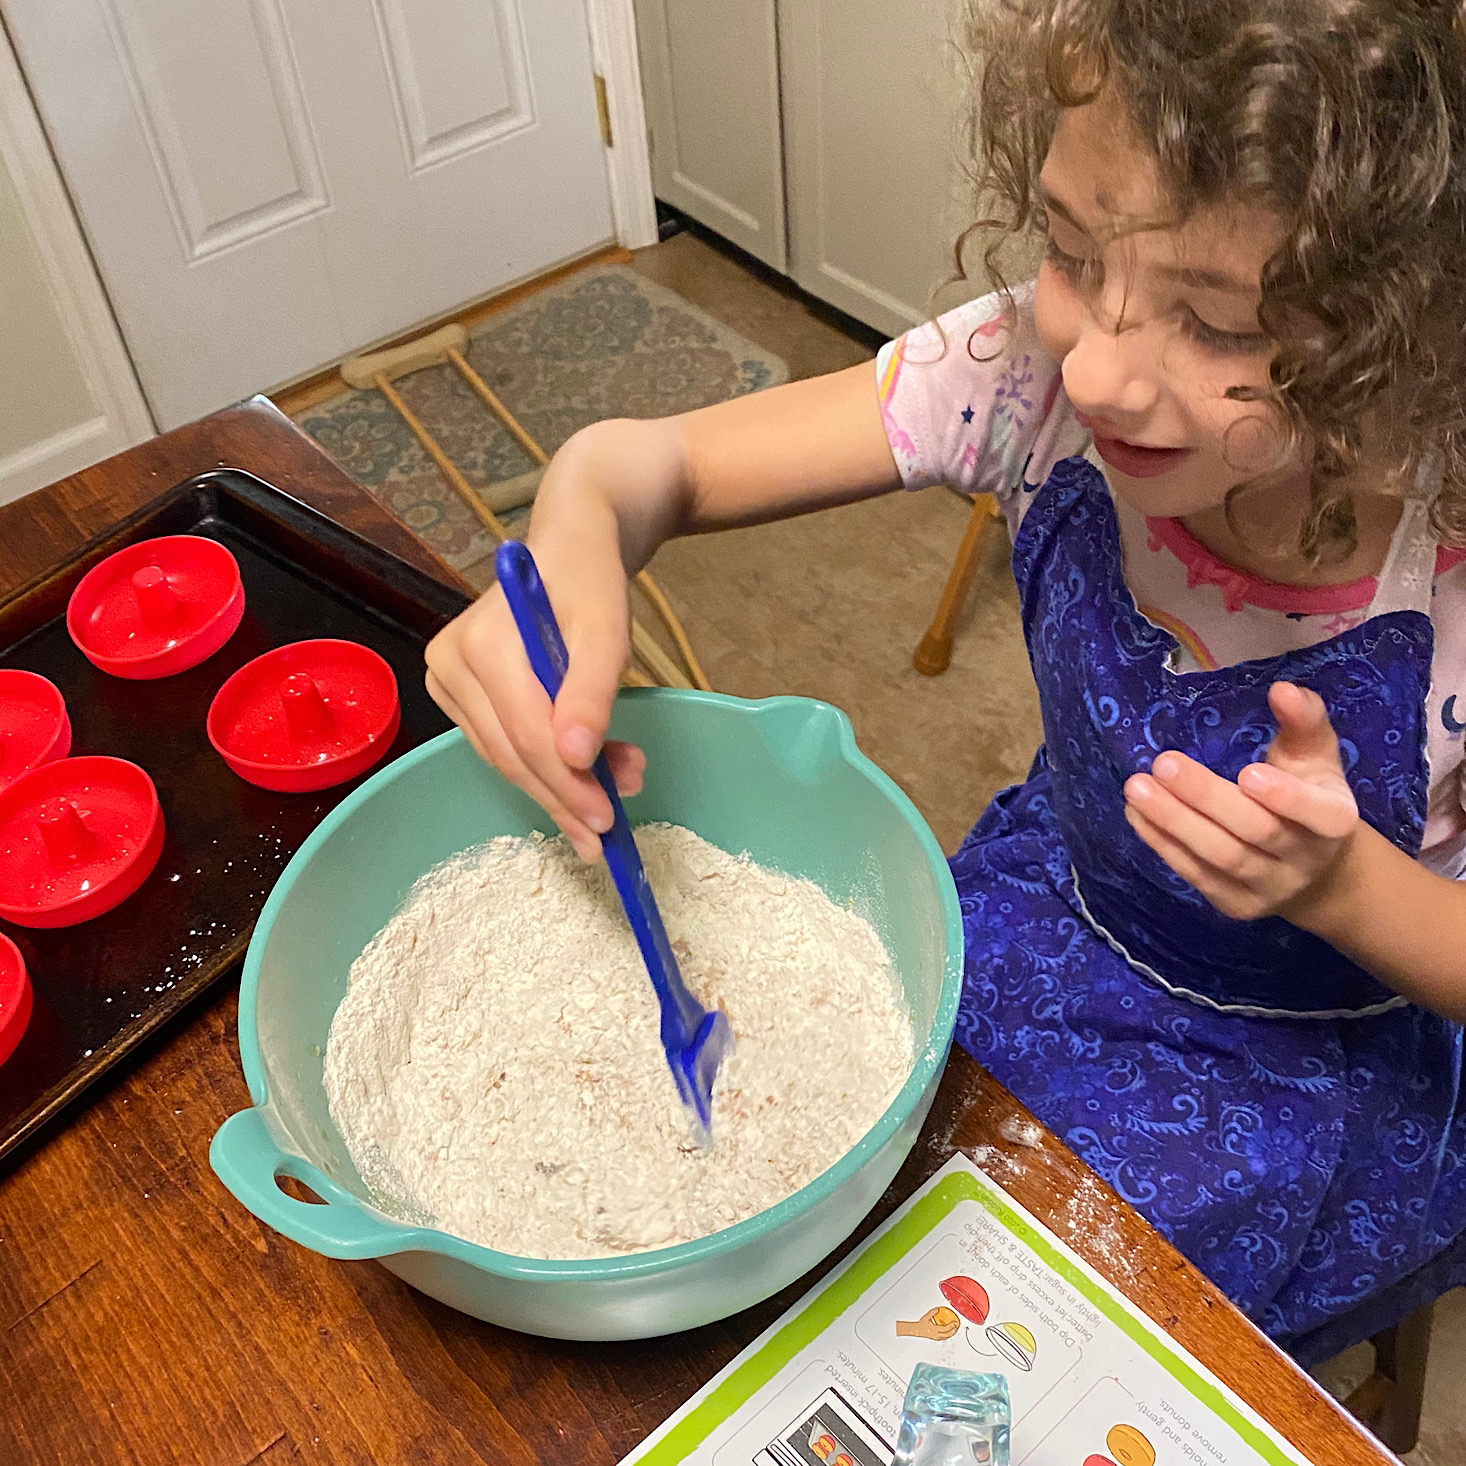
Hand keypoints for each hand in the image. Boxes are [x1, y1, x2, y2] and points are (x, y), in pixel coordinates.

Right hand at [424, 537, 643, 863]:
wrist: (571, 546)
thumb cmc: (590, 582)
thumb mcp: (606, 631)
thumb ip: (592, 691)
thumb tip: (576, 756)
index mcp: (482, 645)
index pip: (526, 735)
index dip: (568, 784)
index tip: (607, 820)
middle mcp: (450, 663)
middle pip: (511, 753)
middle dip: (565, 795)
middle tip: (609, 829)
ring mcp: (447, 679)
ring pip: (504, 755)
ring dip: (558, 785)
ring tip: (612, 794)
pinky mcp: (457, 692)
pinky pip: (500, 744)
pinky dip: (543, 765)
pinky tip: (583, 774)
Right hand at [895, 1306, 960, 1339]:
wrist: (917, 1330)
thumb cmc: (921, 1324)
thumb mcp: (926, 1317)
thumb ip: (932, 1313)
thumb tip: (937, 1309)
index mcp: (934, 1329)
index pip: (945, 1328)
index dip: (951, 1326)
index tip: (955, 1322)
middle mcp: (936, 1335)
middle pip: (947, 1334)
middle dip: (953, 1331)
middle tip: (957, 1327)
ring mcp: (936, 1337)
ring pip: (946, 1337)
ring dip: (951, 1334)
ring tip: (954, 1330)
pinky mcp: (935, 1338)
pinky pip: (943, 1338)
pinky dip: (947, 1335)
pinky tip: (948, 1332)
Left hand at [1122, 682, 1359, 922]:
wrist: (1311, 870)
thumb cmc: (1308, 793)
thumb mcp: (1314, 757)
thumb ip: (1303, 721)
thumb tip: (1283, 689)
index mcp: (1334, 819)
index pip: (1319, 814)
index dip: (1287, 798)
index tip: (1247, 773)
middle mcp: (1305, 859)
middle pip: (1255, 831)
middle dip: (1206, 797)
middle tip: (1163, 763)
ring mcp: (1269, 888)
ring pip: (1220, 857)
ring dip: (1173, 822)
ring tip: (1136, 788)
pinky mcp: (1235, 903)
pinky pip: (1196, 875)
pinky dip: (1163, 843)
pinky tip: (1137, 814)